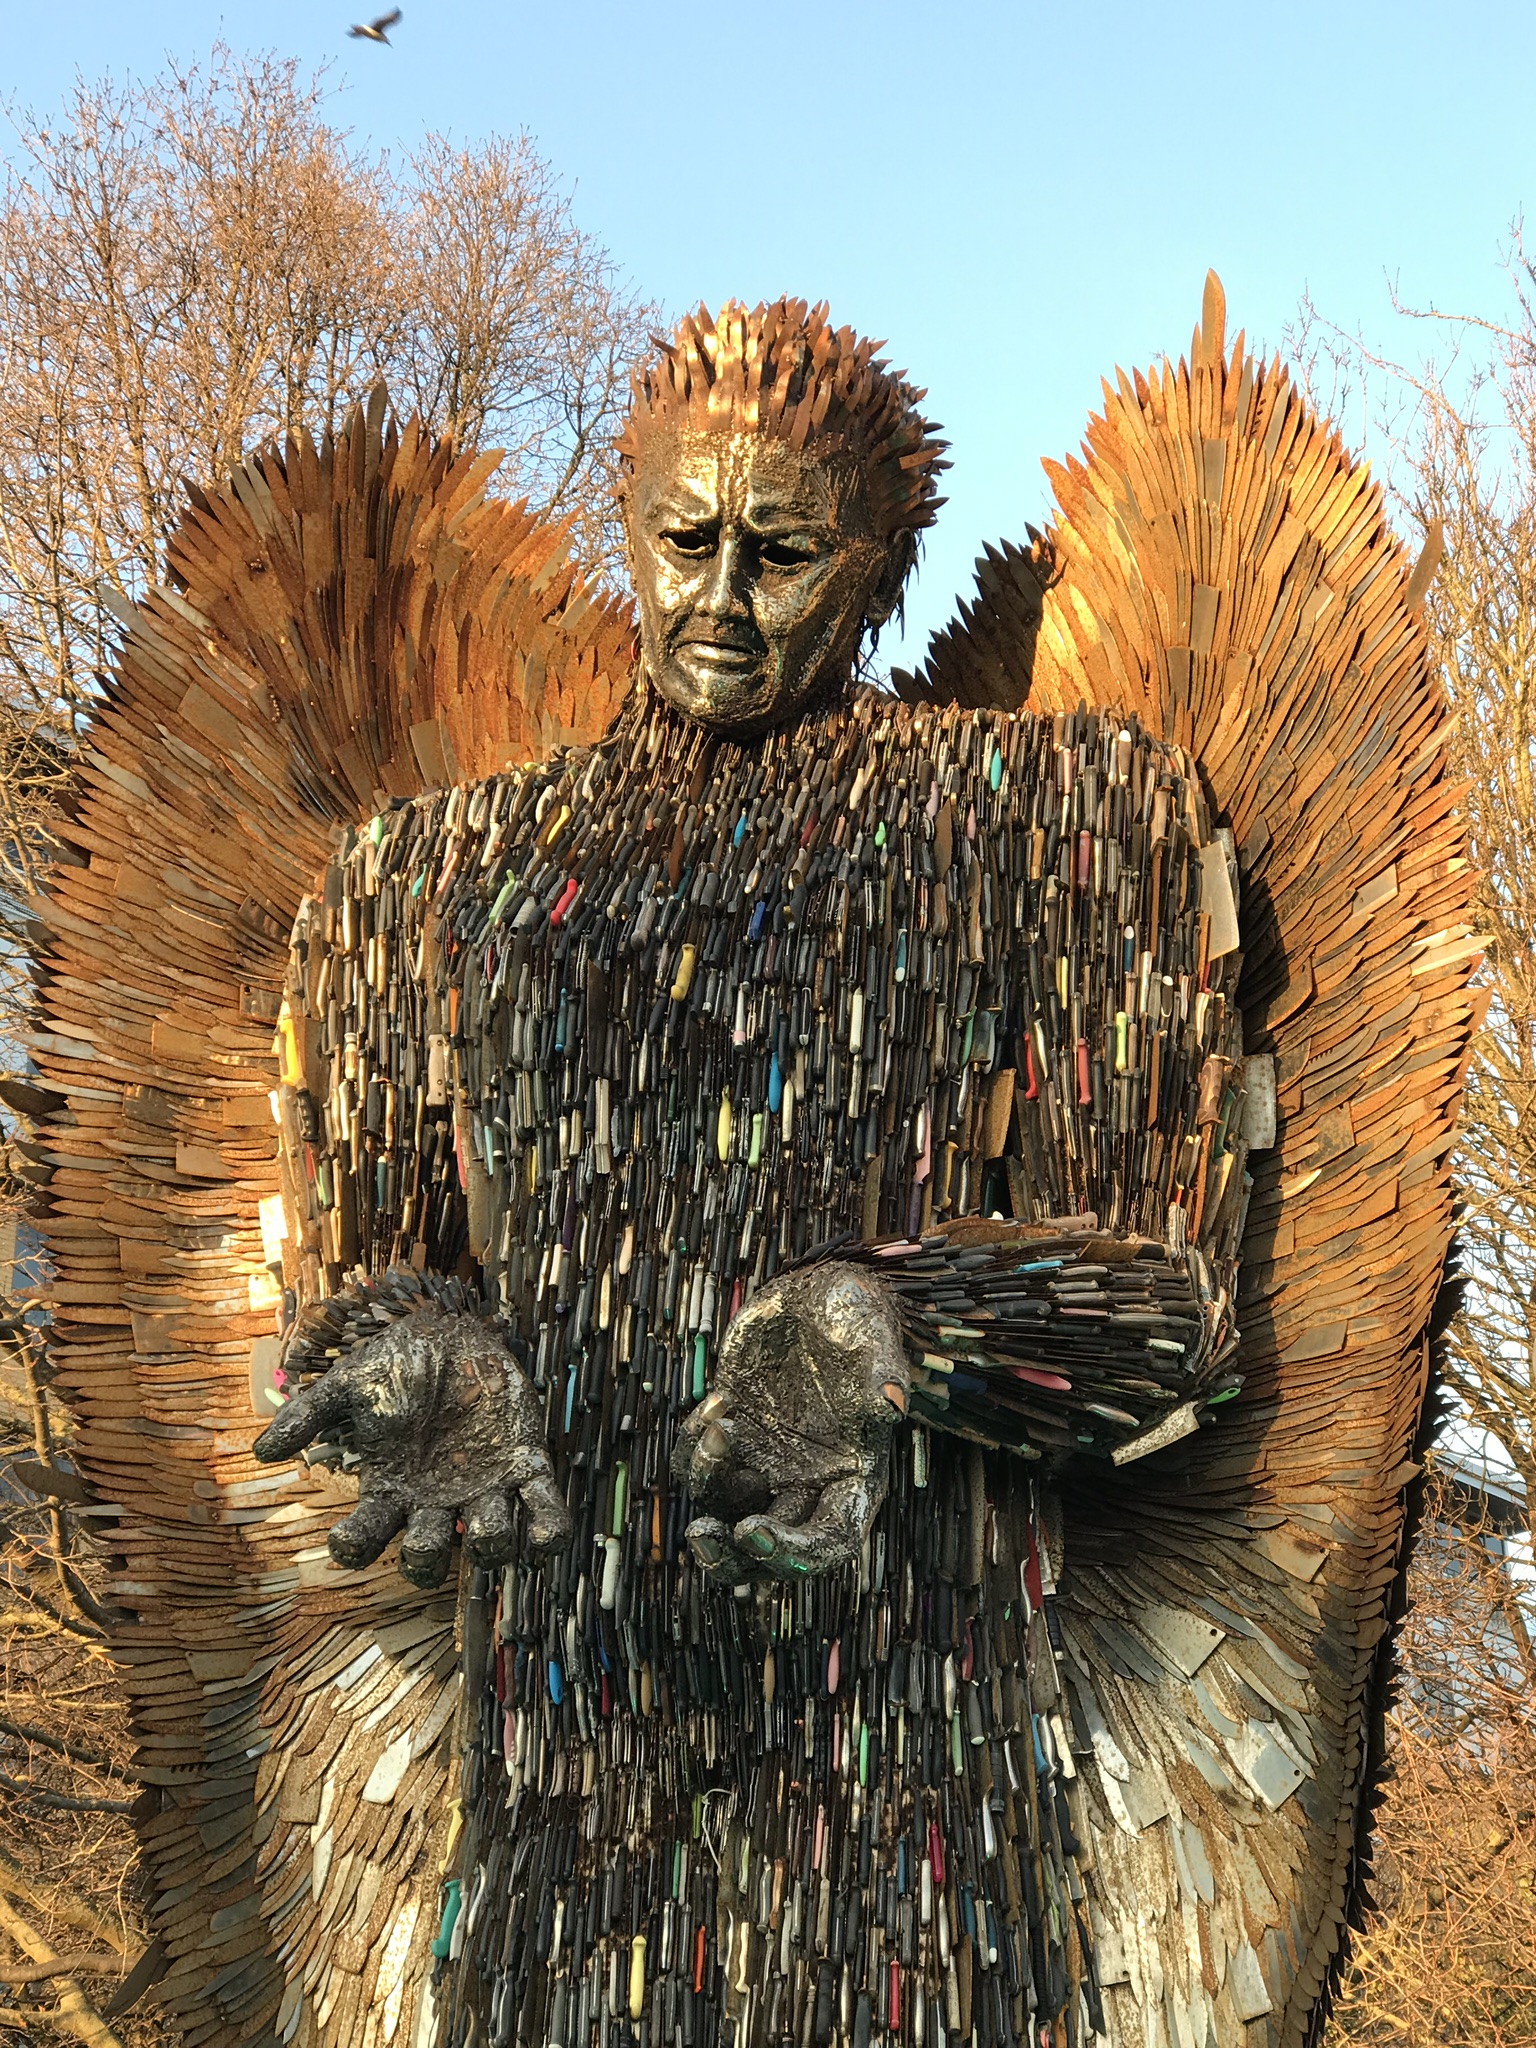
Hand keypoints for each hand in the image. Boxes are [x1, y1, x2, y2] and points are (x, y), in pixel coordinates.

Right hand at [253, 1303, 570, 1587]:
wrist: (454, 1331)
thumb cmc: (397, 1364)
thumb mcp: (351, 1382)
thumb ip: (310, 1413)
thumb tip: (264, 1450)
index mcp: (390, 1489)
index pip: (365, 1537)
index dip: (354, 1547)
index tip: (345, 1539)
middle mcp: (435, 1502)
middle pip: (426, 1556)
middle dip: (425, 1560)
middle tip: (425, 1541)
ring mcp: (483, 1490)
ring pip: (488, 1542)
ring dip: (488, 1546)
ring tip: (482, 1526)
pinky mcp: (525, 1465)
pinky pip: (543, 1511)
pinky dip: (549, 1529)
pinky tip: (546, 1537)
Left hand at [671, 1262, 909, 1581]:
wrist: (817, 1295)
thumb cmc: (856, 1317)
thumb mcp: (874, 1337)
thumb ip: (883, 1372)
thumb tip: (891, 1404)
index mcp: (852, 1478)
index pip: (828, 1541)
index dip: (792, 1553)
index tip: (750, 1531)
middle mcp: (807, 1483)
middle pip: (767, 1550)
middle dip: (729, 1557)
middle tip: (701, 1535)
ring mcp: (765, 1463)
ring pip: (723, 1509)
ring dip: (708, 1483)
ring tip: (715, 1428)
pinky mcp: (732, 1438)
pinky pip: (698, 1465)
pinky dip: (693, 1446)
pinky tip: (716, 1400)